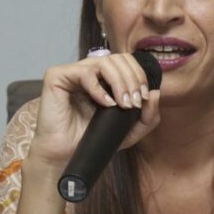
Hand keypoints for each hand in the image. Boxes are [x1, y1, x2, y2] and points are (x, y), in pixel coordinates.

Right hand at [25, 53, 160, 180]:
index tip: (144, 98)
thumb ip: (148, 116)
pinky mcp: (57, 77)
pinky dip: (99, 88)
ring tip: (123, 104)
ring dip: (120, 82)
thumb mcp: (129, 131)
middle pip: (118, 58)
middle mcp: (89, 70)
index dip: (139, 75)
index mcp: (104, 77)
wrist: (66, 155)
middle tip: (134, 102)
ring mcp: (73, 72)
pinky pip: (84, 72)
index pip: (127, 62)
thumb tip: (156, 92)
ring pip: (104, 61)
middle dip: (132, 79)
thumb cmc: (92, 140)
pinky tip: (105, 104)